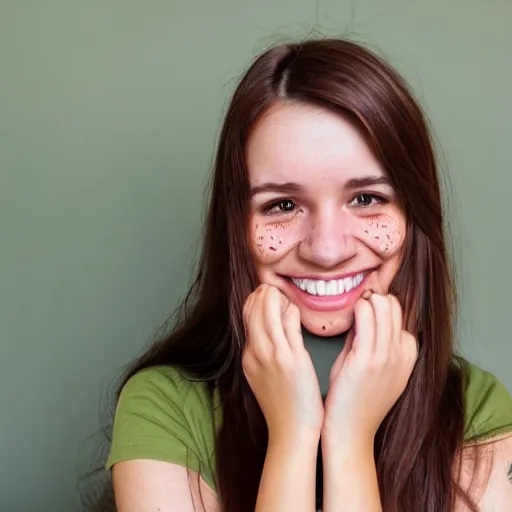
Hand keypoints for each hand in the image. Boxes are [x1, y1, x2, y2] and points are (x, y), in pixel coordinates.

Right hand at [242, 284, 323, 443]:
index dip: (255, 300)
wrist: (291, 432)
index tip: (266, 293)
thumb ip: (263, 352)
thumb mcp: (263, 376)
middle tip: (274, 287)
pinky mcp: (291, 359)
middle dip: (263, 294)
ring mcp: (273, 355)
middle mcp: (256, 352)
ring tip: (283, 293)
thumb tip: (271, 330)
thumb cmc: (283, 406)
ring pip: (268, 312)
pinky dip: (290, 311)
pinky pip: (288, 324)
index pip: (246, 316)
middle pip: (253, 310)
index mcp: (249, 356)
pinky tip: (295, 308)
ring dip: (275, 298)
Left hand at [323, 282, 417, 445]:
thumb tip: (360, 314)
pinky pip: (366, 318)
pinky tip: (351, 309)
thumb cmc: (354, 400)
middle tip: (358, 301)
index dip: (381, 306)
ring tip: (353, 305)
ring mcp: (386, 357)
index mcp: (407, 356)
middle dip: (375, 298)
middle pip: (394, 306)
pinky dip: (358, 307)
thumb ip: (368, 340)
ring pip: (383, 307)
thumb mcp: (371, 367)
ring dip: (366, 300)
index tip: (364, 307)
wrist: (350, 433)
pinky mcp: (366, 359)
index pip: (400, 315)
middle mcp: (401, 354)